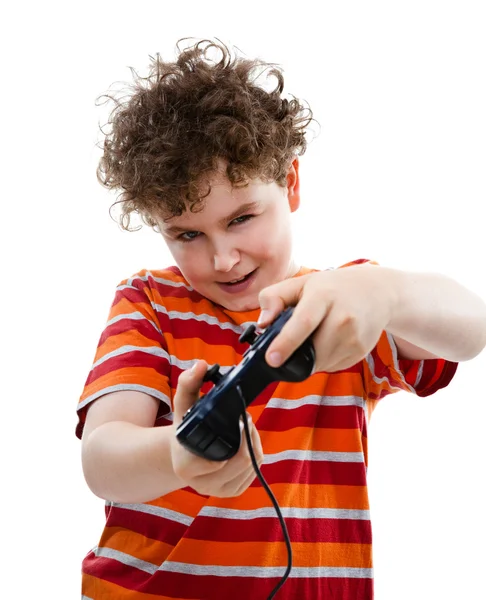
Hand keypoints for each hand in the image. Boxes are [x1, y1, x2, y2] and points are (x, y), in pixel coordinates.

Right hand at [170, 360, 263, 496]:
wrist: (183, 451)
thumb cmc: (185, 425)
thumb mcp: (184, 403)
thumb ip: (188, 382)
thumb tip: (201, 365)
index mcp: (186, 466)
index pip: (224, 457)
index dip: (238, 433)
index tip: (238, 416)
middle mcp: (202, 484)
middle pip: (243, 461)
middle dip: (249, 436)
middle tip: (244, 418)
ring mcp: (218, 491)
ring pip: (252, 467)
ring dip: (254, 443)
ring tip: (245, 427)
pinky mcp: (232, 492)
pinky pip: (255, 473)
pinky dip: (256, 454)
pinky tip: (247, 441)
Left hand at [258, 265, 394, 372]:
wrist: (377, 291)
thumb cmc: (332, 287)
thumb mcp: (300, 283)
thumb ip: (274, 297)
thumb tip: (263, 323)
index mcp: (323, 296)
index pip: (304, 322)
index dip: (286, 343)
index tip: (272, 359)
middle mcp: (343, 317)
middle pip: (311, 350)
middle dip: (295, 354)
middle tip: (290, 345)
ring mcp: (355, 336)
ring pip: (320, 363)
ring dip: (309, 358)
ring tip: (315, 336)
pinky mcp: (361, 351)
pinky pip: (332, 366)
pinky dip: (324, 359)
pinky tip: (329, 341)